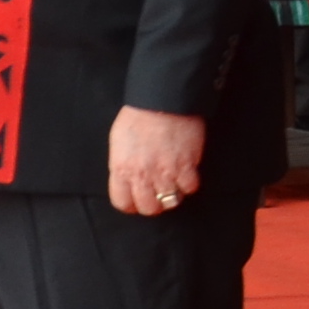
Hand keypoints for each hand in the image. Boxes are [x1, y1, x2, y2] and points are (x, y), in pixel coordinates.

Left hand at [105, 102, 205, 220]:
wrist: (162, 100)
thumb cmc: (138, 116)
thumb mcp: (118, 143)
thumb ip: (122, 165)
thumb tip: (128, 180)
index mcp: (121, 169)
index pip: (122, 202)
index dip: (131, 205)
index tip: (138, 201)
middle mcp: (142, 175)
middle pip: (149, 207)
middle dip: (154, 204)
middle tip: (158, 195)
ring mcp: (166, 172)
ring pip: (171, 201)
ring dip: (173, 195)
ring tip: (174, 184)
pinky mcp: (187, 165)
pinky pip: (190, 187)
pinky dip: (190, 183)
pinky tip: (187, 173)